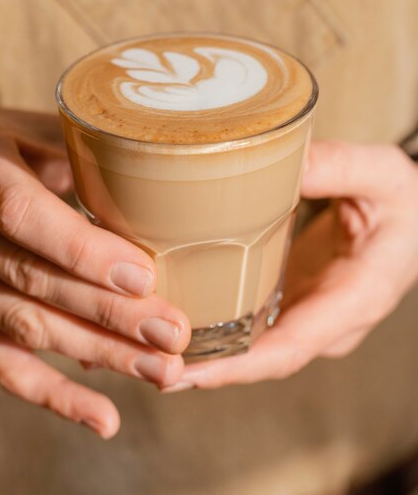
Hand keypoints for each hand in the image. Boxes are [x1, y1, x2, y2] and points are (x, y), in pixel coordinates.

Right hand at [0, 106, 189, 436]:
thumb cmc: (8, 138)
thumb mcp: (41, 127)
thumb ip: (91, 159)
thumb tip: (169, 207)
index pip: (22, 214)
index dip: (82, 251)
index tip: (143, 278)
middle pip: (29, 280)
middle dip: (106, 315)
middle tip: (172, 336)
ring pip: (23, 325)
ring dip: (97, 354)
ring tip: (160, 370)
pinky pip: (1, 360)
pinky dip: (55, 393)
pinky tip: (104, 416)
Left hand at [167, 141, 417, 390]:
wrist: (412, 218)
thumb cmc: (402, 200)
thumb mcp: (378, 174)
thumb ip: (335, 166)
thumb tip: (278, 161)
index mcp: (354, 298)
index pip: (291, 347)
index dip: (237, 366)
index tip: (188, 373)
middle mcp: (328, 322)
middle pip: (260, 359)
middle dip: (204, 368)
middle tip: (145, 363)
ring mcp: (309, 315)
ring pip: (251, 348)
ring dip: (201, 355)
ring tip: (145, 350)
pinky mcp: (293, 301)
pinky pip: (251, 326)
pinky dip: (212, 330)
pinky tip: (171, 319)